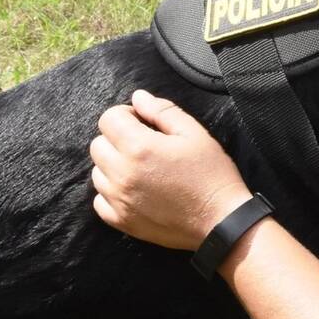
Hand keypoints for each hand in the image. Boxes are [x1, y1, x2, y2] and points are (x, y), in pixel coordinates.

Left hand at [90, 90, 253, 250]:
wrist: (220, 220)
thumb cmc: (211, 174)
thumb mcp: (194, 133)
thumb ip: (163, 110)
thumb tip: (138, 97)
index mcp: (140, 148)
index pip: (109, 119)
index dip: (127, 115)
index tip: (144, 122)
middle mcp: (122, 173)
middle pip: (98, 144)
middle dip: (118, 138)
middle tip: (145, 144)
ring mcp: (118, 200)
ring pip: (97, 171)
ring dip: (114, 164)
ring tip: (142, 168)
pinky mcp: (120, 221)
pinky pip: (100, 200)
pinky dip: (113, 191)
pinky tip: (136, 189)